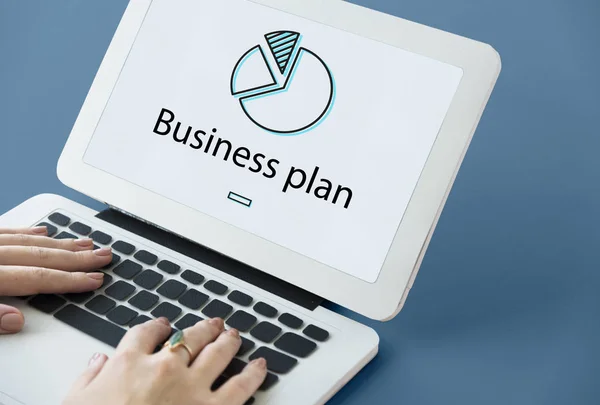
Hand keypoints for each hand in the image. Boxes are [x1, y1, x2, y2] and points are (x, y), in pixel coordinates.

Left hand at [0, 226, 111, 333]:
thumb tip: (16, 320)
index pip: (37, 278)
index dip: (69, 280)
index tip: (94, 279)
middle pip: (41, 256)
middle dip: (77, 258)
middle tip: (103, 256)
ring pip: (29, 242)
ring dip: (60, 244)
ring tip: (85, 244)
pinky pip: (8, 231)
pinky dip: (28, 232)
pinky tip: (43, 232)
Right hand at [63, 317, 266, 404]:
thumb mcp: (75, 402)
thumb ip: (88, 378)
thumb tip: (97, 361)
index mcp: (129, 363)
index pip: (146, 333)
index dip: (158, 326)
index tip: (163, 325)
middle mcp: (164, 368)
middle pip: (189, 337)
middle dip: (203, 328)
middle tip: (212, 324)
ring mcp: (191, 387)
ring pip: (217, 352)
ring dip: (228, 341)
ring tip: (234, 335)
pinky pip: (240, 387)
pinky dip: (253, 374)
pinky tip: (260, 366)